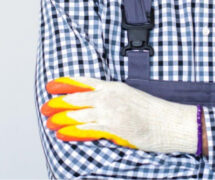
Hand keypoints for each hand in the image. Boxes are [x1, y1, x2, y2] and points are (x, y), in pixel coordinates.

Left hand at [41, 77, 197, 152]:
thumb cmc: (152, 110)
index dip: (66, 83)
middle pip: (76, 98)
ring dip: (61, 119)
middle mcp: (109, 96)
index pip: (84, 82)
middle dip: (58, 102)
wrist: (167, 120)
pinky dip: (72, 132)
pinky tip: (63, 133)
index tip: (53, 84)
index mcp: (114, 86)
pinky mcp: (112, 127)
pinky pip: (86, 129)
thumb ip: (112, 98)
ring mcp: (110, 112)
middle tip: (46, 106)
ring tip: (50, 122)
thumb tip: (96, 103)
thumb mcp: (129, 96)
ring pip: (77, 114)